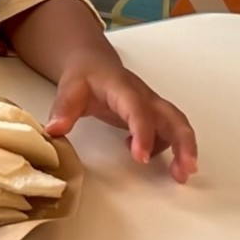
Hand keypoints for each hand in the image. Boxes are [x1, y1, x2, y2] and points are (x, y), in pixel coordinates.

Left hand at [44, 58, 197, 182]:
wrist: (92, 63)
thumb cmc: (83, 76)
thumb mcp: (69, 89)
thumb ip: (63, 109)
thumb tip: (54, 131)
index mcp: (124, 89)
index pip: (139, 111)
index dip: (143, 134)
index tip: (141, 158)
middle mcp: (144, 97)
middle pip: (173, 117)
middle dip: (183, 143)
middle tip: (185, 170)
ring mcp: (150, 106)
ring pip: (176, 125)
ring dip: (184, 149)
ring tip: (180, 176)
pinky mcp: (151, 116)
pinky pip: (167, 132)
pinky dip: (167, 147)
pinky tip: (146, 158)